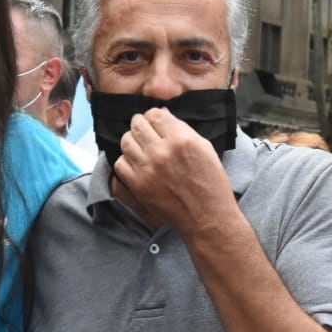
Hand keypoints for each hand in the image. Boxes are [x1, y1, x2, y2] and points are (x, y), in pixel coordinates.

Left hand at [113, 107, 234, 233]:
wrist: (207, 217)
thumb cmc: (211, 184)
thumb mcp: (205, 148)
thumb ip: (182, 129)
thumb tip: (163, 115)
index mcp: (182, 139)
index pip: (155, 114)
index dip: (154, 115)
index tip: (155, 121)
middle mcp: (162, 152)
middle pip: (138, 125)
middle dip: (140, 124)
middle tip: (144, 130)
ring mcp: (148, 169)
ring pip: (126, 141)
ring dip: (132, 140)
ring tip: (140, 146)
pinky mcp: (138, 185)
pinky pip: (120, 164)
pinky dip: (127, 161)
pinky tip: (137, 163)